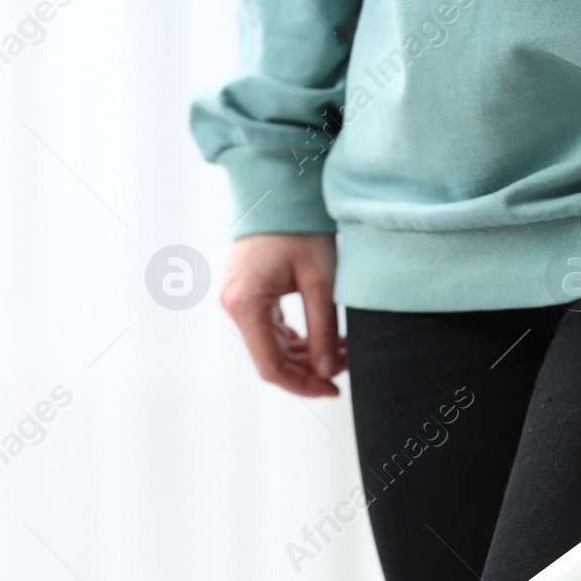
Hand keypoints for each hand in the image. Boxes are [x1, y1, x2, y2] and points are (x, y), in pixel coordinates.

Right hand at [219, 232, 343, 396]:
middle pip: (270, 361)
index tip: (334, 389)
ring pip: (272, 348)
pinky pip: (271, 331)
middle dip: (309, 371)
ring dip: (307, 356)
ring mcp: (238, 301)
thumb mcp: (321, 280)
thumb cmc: (301, 228)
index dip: (303, 385)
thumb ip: (323, 329)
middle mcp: (234, 306)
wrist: (280, 191)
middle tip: (346, 367)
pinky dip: (298, 341)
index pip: (270, 366)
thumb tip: (327, 372)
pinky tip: (326, 340)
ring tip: (343, 350)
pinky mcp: (248, 296)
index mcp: (246, 304)